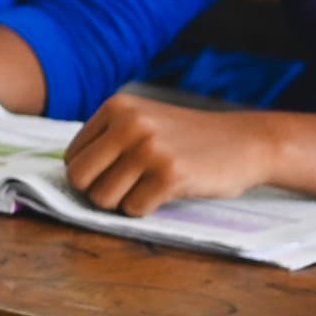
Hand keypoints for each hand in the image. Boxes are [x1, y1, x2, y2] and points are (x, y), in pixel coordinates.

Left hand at [60, 92, 284, 214]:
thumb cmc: (188, 139)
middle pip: (79, 179)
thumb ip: (108, 139)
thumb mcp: (144, 121)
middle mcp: (129, 123)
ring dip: (123, 202)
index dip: (91, 174)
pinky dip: (146, 208)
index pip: (71, 157)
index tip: (117, 174)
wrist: (247, 141)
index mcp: (117, 107)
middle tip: (128, 188)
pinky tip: (167, 192)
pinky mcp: (169, 174)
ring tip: (148, 188)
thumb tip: (68, 174)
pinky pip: (133, 209)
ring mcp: (149, 148)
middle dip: (99, 192)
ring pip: (102, 198)